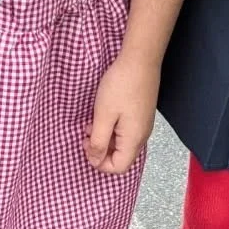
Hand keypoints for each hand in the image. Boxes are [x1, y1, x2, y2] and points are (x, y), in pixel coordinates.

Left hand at [85, 54, 159, 174]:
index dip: (100, 163)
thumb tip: (95, 160)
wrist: (140, 60)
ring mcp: (142, 125)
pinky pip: (125, 131)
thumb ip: (98, 142)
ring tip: (92, 123)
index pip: (118, 167)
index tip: (87, 146)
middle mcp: (141, 136)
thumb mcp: (103, 116)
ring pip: (121, 144)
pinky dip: (111, 128)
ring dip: (104, 138)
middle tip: (86, 134)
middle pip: (120, 157)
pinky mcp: (141, 115)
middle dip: (100, 150)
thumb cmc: (121, 86)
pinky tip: (103, 115)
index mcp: (133, 140)